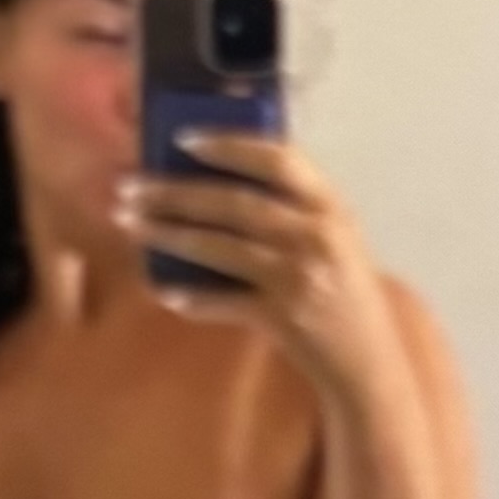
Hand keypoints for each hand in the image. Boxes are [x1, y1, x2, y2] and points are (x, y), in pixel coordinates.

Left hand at [116, 135, 406, 415]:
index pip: (278, 160)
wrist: (368, 360)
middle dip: (175, 192)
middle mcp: (317, 236)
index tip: (182, 138)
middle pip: (235, 203)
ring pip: (222, 247)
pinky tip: (164, 289)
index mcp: (331, 206)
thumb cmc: (343, 291)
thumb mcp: (334, 237)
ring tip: (131, 224)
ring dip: (169, 234)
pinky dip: (193, 297)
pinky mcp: (284, 318)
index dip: (229, 145)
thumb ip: (293, 205)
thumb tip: (219, 175)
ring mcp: (300, 277)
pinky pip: (225, 302)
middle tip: (130, 186)